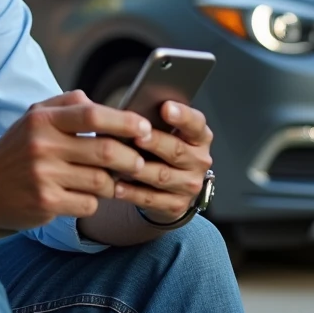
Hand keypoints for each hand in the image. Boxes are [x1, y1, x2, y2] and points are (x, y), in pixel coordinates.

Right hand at [0, 91, 155, 229]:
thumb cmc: (14, 150)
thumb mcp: (33, 118)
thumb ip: (66, 104)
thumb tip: (102, 103)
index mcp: (42, 120)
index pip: (92, 115)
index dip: (124, 121)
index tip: (145, 128)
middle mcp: (42, 146)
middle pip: (104, 151)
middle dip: (130, 158)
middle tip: (138, 162)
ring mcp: (43, 176)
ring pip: (101, 181)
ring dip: (112, 184)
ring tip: (106, 181)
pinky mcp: (45, 203)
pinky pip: (88, 204)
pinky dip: (92, 202)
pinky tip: (81, 197)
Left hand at [114, 101, 213, 223]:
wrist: (166, 186)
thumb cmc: (156, 148)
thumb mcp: (159, 130)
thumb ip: (148, 118)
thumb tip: (122, 108)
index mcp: (197, 136)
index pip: (195, 123)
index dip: (182, 115)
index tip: (164, 107)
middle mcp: (198, 160)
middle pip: (176, 150)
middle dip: (155, 142)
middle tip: (137, 136)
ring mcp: (188, 184)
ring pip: (162, 176)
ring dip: (138, 169)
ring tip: (118, 161)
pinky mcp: (175, 205)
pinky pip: (151, 199)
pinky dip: (132, 192)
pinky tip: (115, 186)